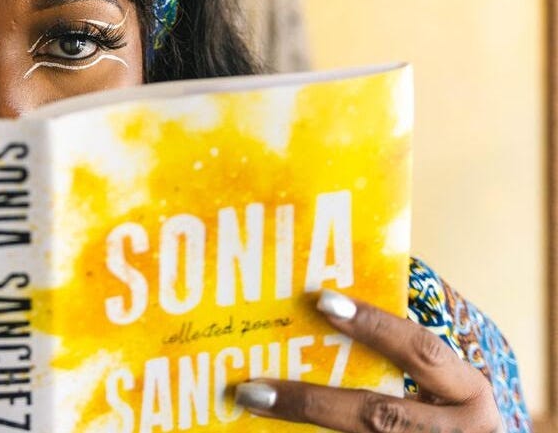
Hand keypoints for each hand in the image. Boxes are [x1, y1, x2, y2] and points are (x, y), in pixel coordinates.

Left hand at [234, 289, 502, 431]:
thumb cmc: (454, 410)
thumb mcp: (448, 382)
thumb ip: (406, 352)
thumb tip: (327, 304)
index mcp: (468, 394)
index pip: (420, 350)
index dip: (374, 325)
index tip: (322, 300)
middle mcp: (456, 432)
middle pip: (377, 415)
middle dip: (311, 401)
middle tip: (253, 387)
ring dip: (301, 423)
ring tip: (252, 404)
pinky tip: (271, 425)